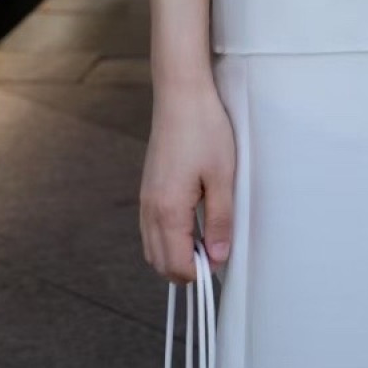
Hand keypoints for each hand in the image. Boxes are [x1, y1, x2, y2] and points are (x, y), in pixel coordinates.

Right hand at [140, 74, 235, 283]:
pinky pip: (150, 229)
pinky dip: (167, 239)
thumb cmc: (204, 129)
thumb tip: (218, 257)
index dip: (200, 273)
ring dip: (175, 255)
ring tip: (205, 239)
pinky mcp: (148, 188)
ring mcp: (146, 198)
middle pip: (159, 263)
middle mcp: (150, 209)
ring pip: (152, 247)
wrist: (181, 94)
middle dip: (186, 269)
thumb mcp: (222, 176)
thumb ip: (219, 221)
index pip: (176, 265)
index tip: (220, 260)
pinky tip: (190, 225)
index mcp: (168, 210)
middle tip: (214, 253)